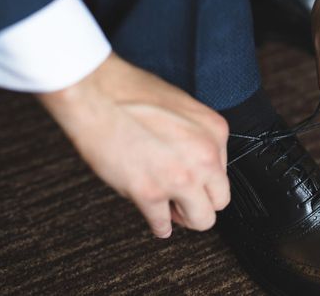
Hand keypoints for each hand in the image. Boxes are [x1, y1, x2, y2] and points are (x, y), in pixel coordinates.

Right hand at [37, 53, 229, 236]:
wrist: (96, 95)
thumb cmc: (131, 93)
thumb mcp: (181, 106)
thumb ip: (195, 135)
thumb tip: (196, 161)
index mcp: (214, 131)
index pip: (223, 171)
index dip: (206, 179)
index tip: (196, 183)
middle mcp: (204, 156)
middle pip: (220, 200)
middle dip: (203, 203)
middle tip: (187, 203)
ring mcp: (180, 177)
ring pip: (201, 219)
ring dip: (186, 218)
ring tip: (173, 213)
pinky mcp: (150, 192)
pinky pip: (163, 224)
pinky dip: (160, 226)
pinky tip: (158, 223)